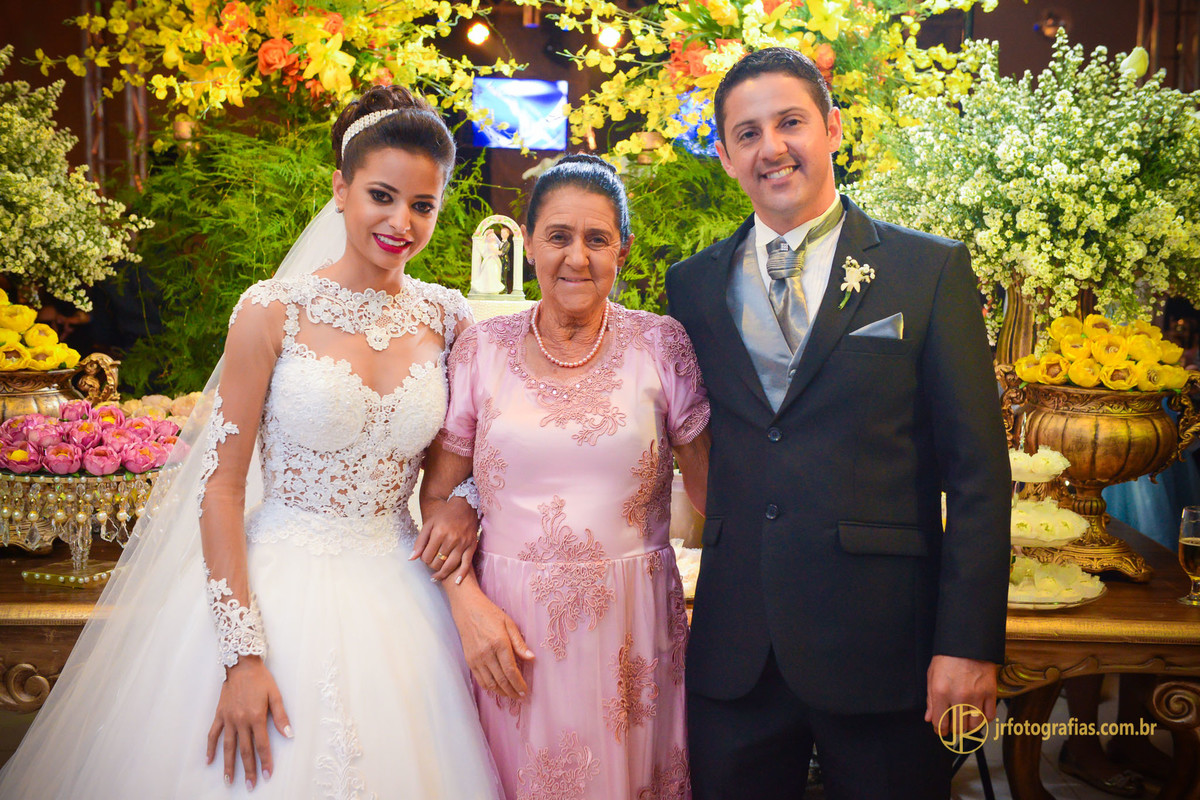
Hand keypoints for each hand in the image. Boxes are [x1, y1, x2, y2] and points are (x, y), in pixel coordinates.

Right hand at [206, 656, 291, 789]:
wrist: (241, 664)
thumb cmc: (260, 679)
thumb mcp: (275, 695)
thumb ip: (281, 716)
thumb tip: (289, 734)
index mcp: (256, 717)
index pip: (262, 745)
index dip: (265, 761)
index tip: (267, 775)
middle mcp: (241, 721)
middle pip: (245, 750)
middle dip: (248, 769)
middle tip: (251, 785)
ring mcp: (228, 719)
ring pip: (228, 747)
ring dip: (228, 765)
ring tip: (228, 781)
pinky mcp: (219, 715)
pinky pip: (213, 734)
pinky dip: (210, 748)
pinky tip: (209, 761)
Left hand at [412, 496, 478, 582]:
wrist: (465, 505)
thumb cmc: (444, 515)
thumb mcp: (429, 524)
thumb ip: (420, 541)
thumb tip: (411, 559)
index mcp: (438, 532)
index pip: (427, 556)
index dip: (423, 559)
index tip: (425, 557)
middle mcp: (451, 539)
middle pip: (438, 562)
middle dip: (432, 566)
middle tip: (431, 564)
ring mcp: (462, 543)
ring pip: (450, 565)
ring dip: (442, 573)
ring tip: (437, 576)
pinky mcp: (471, 546)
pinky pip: (466, 564)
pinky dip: (461, 574)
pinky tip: (457, 582)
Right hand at [449, 589, 534, 698]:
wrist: (467, 609)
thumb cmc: (490, 614)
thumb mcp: (509, 623)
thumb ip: (520, 643)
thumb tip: (531, 658)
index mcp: (499, 643)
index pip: (511, 670)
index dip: (519, 684)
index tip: (526, 691)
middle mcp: (487, 653)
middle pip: (501, 680)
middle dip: (512, 691)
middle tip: (521, 697)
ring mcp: (476, 658)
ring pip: (490, 683)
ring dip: (502, 692)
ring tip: (511, 695)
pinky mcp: (470, 661)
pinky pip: (480, 680)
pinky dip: (490, 687)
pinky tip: (498, 689)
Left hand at [925, 654, 997, 735]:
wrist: (968, 643)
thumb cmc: (948, 657)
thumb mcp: (932, 675)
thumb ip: (930, 699)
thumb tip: (929, 718)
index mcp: (941, 692)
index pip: (940, 722)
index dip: (940, 730)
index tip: (941, 731)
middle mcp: (958, 697)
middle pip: (959, 727)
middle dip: (954, 730)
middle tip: (953, 726)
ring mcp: (976, 696)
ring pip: (974, 725)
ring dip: (969, 727)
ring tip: (965, 720)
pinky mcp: (990, 693)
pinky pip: (989, 716)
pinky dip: (984, 719)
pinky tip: (978, 714)